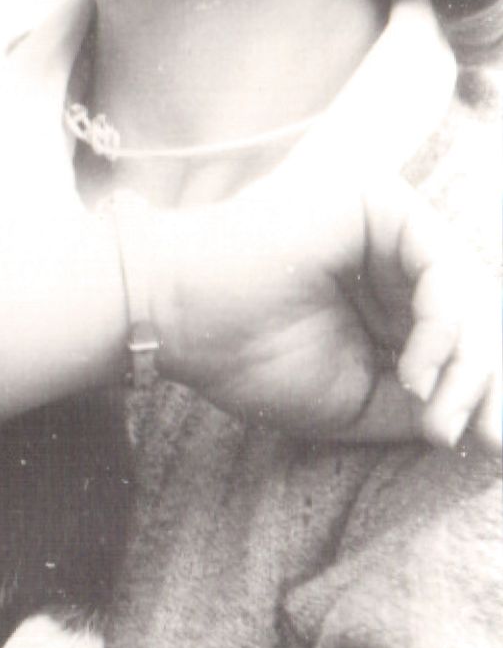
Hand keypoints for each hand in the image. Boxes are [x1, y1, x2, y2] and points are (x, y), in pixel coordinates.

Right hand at [157, 170, 500, 450]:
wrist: (177, 319)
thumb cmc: (249, 359)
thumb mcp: (362, 400)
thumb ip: (430, 402)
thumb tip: (497, 428)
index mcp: (390, 292)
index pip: (469, 334)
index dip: (484, 388)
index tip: (488, 445)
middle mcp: (395, 250)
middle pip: (480, 313)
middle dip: (484, 381)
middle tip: (473, 438)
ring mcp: (388, 222)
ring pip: (472, 294)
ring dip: (466, 364)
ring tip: (431, 413)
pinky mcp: (377, 202)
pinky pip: (444, 268)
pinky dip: (443, 328)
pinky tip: (415, 372)